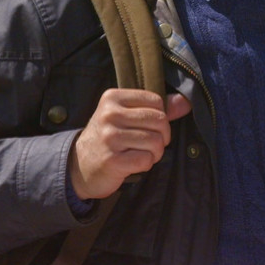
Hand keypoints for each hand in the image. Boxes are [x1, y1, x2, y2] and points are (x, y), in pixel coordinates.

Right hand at [69, 89, 190, 199]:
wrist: (79, 166)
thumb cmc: (108, 138)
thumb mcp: (126, 116)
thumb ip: (157, 108)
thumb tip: (185, 101)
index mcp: (112, 98)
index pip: (156, 101)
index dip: (161, 116)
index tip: (150, 127)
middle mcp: (109, 115)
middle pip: (159, 121)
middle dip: (162, 136)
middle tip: (150, 143)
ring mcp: (109, 138)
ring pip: (156, 141)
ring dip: (154, 152)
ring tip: (140, 153)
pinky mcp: (112, 160)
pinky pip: (147, 160)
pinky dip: (146, 164)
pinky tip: (132, 163)